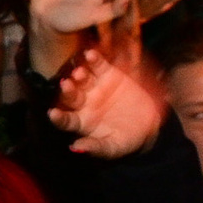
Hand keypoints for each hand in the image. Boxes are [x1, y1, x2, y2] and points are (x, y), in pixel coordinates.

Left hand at [48, 49, 164, 157]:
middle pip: (71, 96)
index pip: (65, 120)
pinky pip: (98, 65)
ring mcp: (94, 87)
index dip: (59, 117)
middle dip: (68, 91)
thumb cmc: (127, 139)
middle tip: (66, 85)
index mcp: (81, 121)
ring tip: (80, 72)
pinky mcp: (108, 74)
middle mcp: (83, 103)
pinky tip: (91, 55)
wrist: (149, 123)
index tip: (53, 114)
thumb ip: (96, 147)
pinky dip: (94, 59)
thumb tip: (75, 147)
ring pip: (83, 79)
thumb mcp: (113, 147)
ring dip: (80, 74)